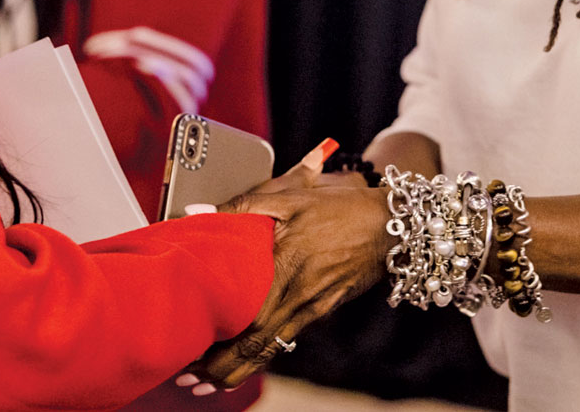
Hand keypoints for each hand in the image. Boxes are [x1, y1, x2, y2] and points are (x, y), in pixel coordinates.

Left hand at [187, 183, 394, 391]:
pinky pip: (287, 338)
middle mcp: (300, 295)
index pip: (248, 316)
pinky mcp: (322, 310)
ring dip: (239, 370)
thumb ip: (241, 205)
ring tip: (208, 383)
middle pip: (256, 345)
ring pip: (271, 349)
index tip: (190, 347)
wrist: (391, 225)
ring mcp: (313, 307)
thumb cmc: (340, 207)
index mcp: (287, 265)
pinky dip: (263, 355)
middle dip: (221, 366)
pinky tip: (245, 362)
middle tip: (188, 376)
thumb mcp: (291, 197)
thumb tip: (197, 212)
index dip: (219, 339)